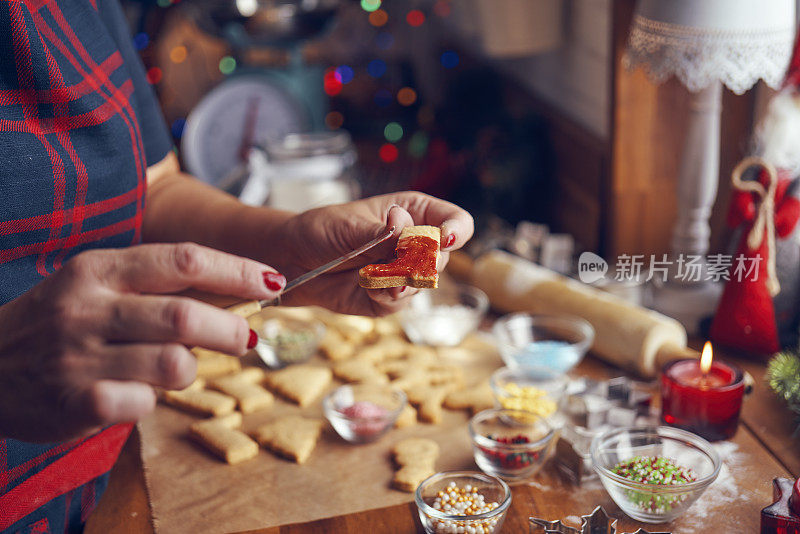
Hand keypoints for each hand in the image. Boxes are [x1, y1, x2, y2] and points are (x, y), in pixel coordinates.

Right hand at [0, 243, 282, 441]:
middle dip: (232, 328)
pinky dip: (153, 401)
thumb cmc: (59, 321)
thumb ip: (158, 286)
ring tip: (174, 367)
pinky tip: (136, 394)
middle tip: (247, 336)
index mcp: (100, 269)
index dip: (237, 270)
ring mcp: (79, 357)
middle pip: (186, 315)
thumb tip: (236, 293)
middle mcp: (88, 308)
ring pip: (175, 363)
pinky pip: (144, 404)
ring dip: (190, 368)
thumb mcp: (98, 286)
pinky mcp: (76, 403)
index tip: (272, 281)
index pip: (184, 259)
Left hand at [275, 191, 472, 314]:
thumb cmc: (323, 230)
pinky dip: (383, 294)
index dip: (457, 231)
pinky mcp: (390, 299)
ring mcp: (405, 273)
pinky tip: (365, 284)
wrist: (294, 260)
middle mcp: (416, 244)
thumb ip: (382, 232)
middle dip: (418, 261)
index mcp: (415, 212)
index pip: (456, 221)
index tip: (444, 239)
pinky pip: (399, 303)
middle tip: (391, 256)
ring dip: (397, 279)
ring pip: (423, 283)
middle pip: (442, 257)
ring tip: (369, 271)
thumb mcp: (351, 224)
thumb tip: (404, 228)